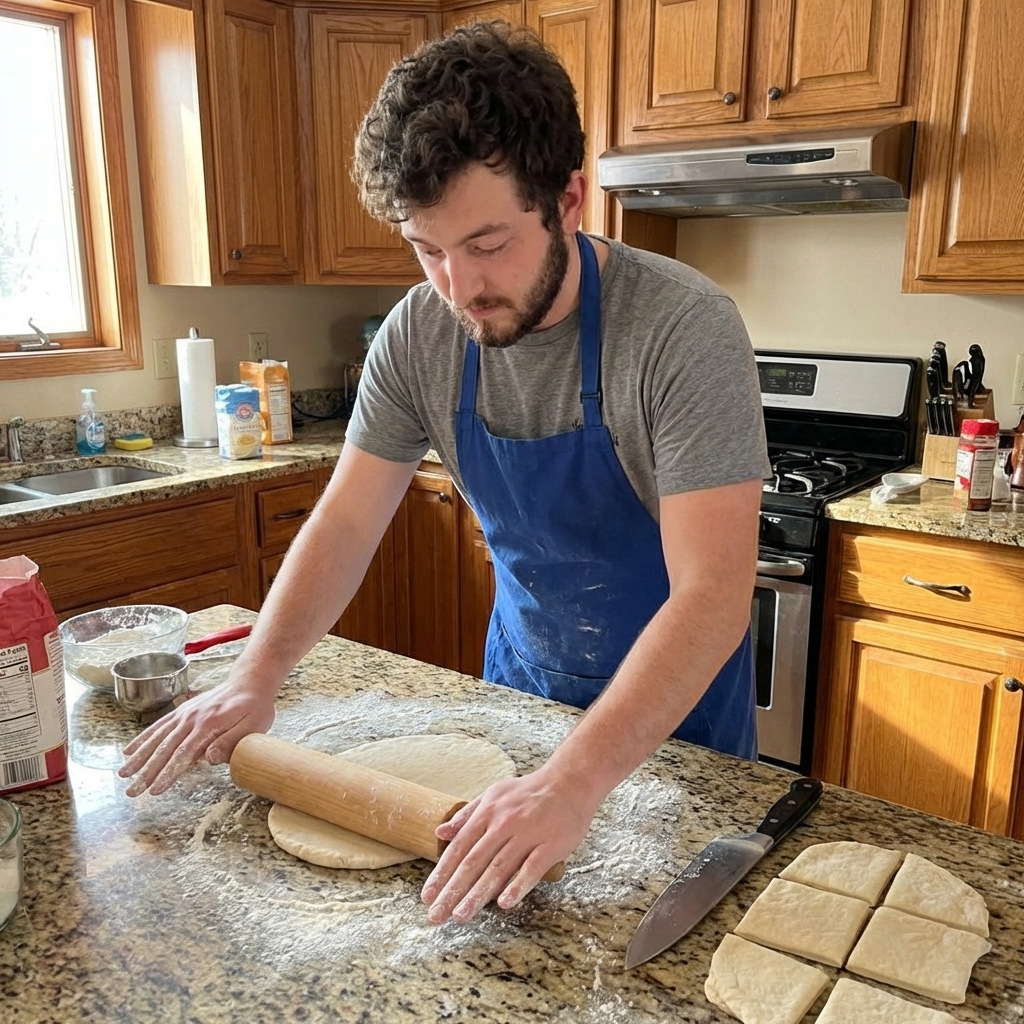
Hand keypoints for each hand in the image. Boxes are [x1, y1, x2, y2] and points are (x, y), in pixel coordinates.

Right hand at [118, 678, 275, 796]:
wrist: (250, 682)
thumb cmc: (255, 707)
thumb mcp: (253, 726)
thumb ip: (231, 742)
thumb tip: (208, 760)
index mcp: (208, 724)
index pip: (184, 753)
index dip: (168, 773)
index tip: (155, 790)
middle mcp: (192, 719)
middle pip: (165, 748)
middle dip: (146, 772)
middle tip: (132, 792)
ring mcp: (184, 714)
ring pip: (157, 737)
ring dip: (139, 757)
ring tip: (123, 774)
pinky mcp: (182, 711)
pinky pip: (159, 726)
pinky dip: (143, 738)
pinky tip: (129, 750)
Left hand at [421, 765, 598, 923]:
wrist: (570, 781)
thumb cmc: (530, 791)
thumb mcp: (494, 794)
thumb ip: (467, 814)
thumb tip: (440, 832)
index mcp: (488, 812)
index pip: (459, 848)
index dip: (442, 873)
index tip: (428, 895)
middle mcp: (504, 823)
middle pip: (474, 862)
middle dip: (453, 891)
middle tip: (436, 915)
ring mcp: (528, 834)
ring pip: (498, 868)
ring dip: (478, 894)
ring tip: (461, 916)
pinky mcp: (551, 845)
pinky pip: (531, 869)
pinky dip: (517, 886)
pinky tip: (504, 904)